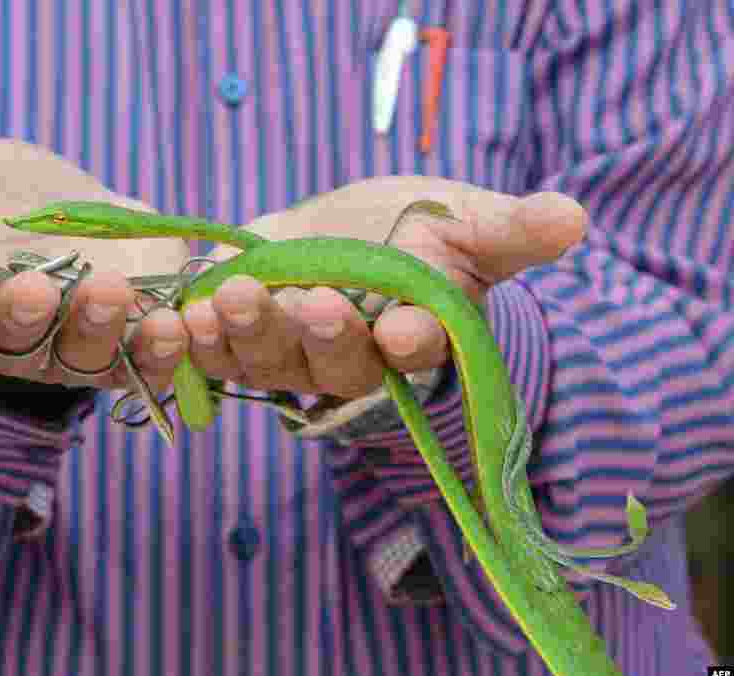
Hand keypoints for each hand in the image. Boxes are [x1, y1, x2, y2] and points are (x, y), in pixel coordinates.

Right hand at [0, 136, 189, 390]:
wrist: (58, 207)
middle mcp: (17, 338)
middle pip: (21, 342)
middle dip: (30, 318)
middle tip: (38, 288)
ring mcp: (78, 343)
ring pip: (89, 352)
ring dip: (104, 328)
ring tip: (116, 292)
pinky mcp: (135, 335)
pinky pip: (150, 354)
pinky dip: (167, 344)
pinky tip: (182, 322)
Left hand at [181, 176, 585, 397]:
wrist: (336, 232)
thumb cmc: (408, 227)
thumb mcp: (458, 217)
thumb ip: (506, 228)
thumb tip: (572, 218)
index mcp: (417, 333)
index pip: (421, 351)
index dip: (413, 343)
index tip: (406, 328)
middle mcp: (356, 360)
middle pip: (342, 367)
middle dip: (329, 338)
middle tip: (318, 303)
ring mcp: (296, 359)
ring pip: (276, 363)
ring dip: (254, 334)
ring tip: (238, 298)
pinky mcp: (246, 345)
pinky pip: (224, 354)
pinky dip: (207, 337)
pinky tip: (193, 313)